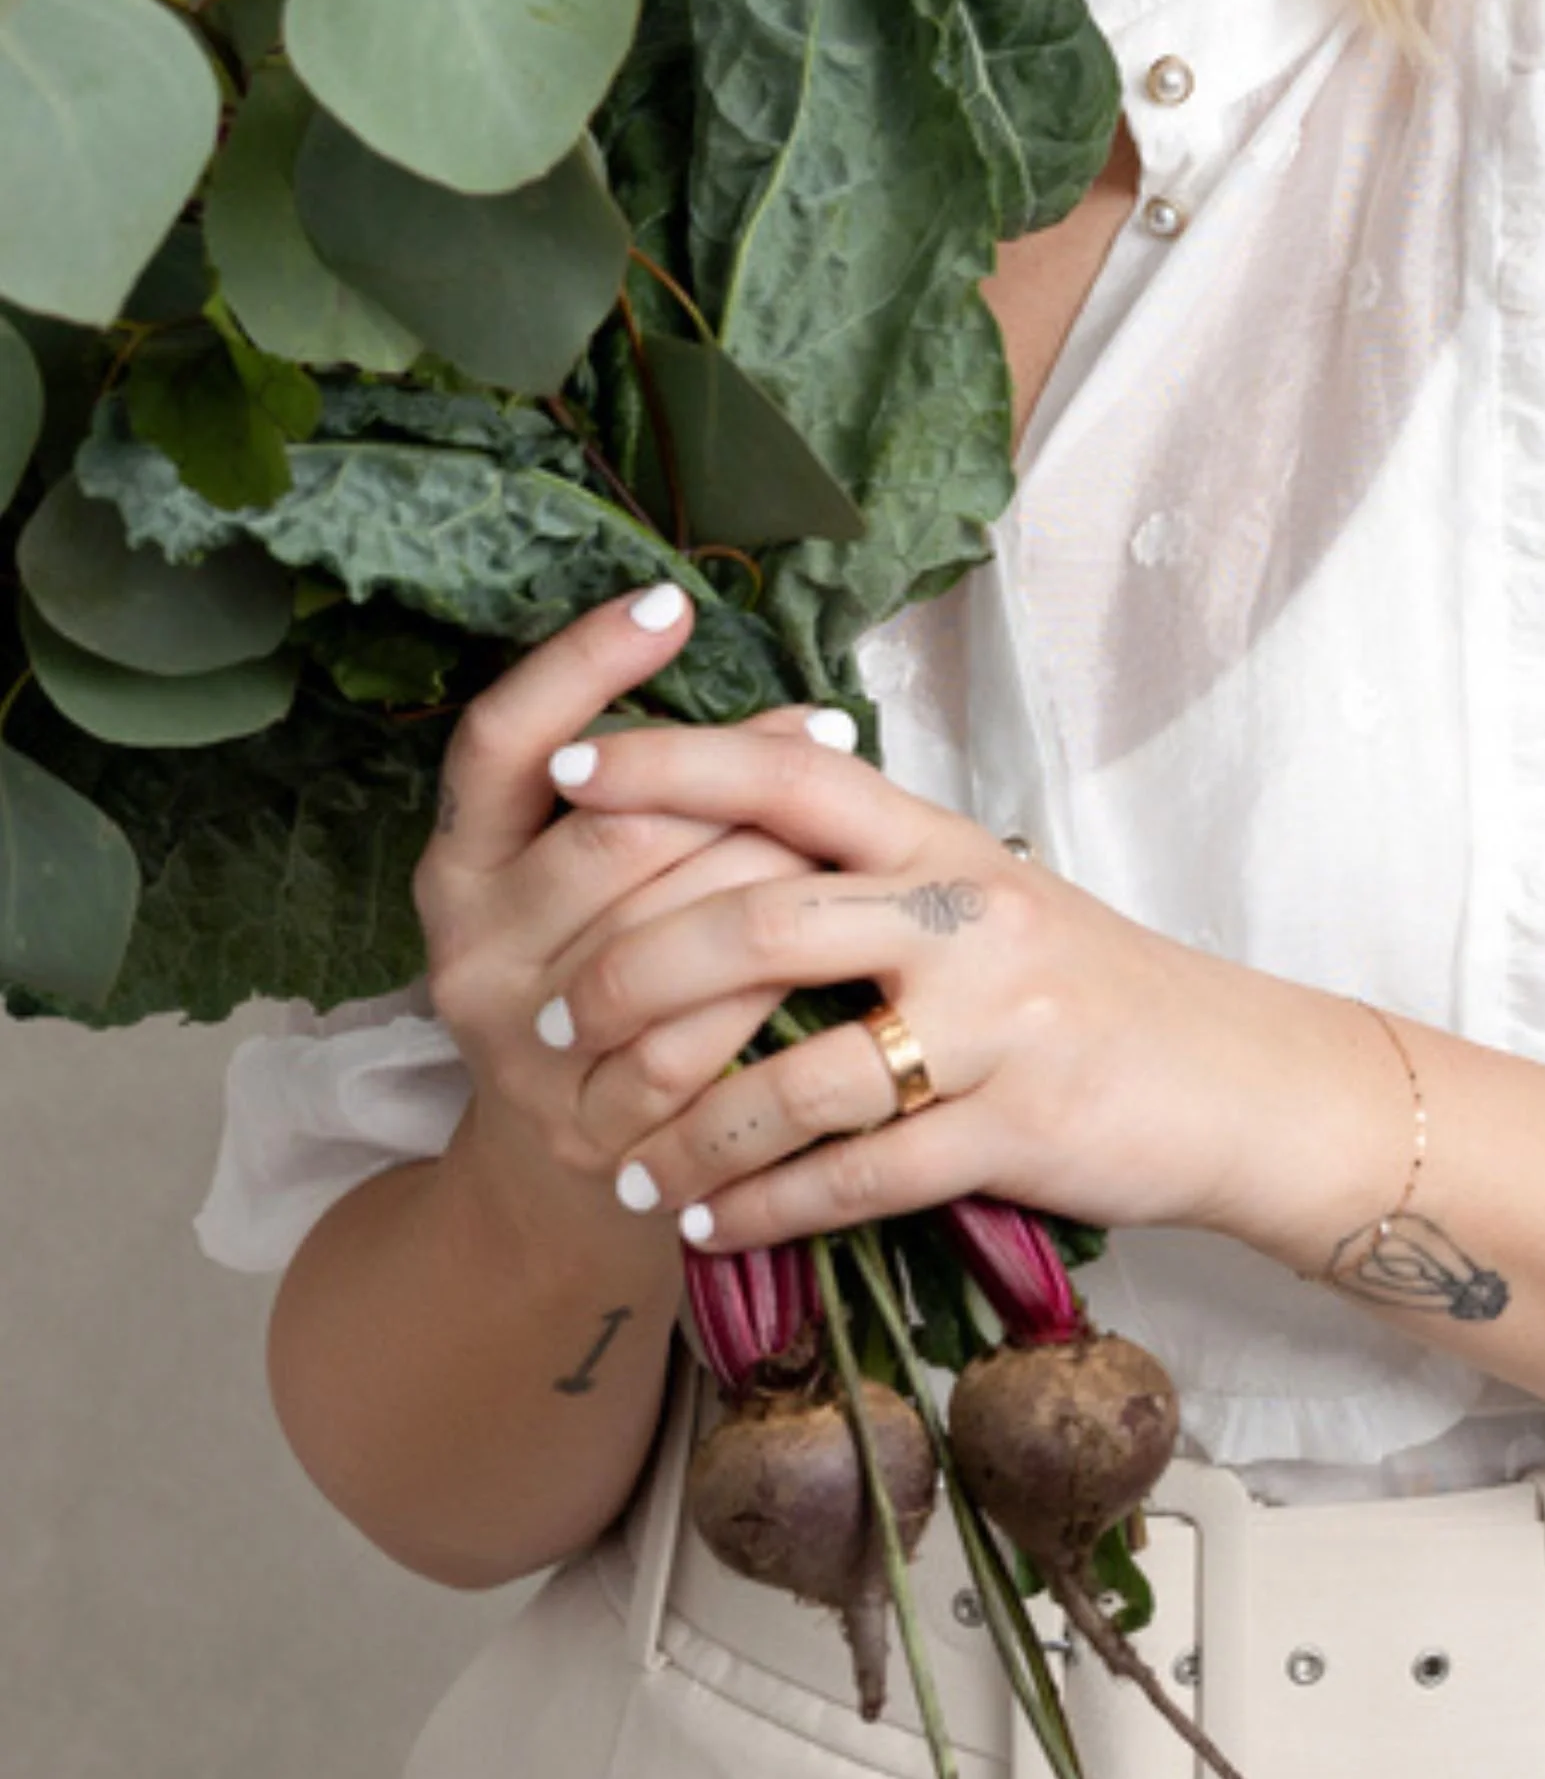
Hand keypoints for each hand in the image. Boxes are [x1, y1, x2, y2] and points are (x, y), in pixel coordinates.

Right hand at [412, 583, 841, 1242]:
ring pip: (666, 936)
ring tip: (850, 844)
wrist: (573, 1178)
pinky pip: (697, 1046)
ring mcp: (520, 1048)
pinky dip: (771, 1002)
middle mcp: (471, 950)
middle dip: (735, 784)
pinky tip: (829, 970)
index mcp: (461, 869)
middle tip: (826, 737)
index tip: (669, 600)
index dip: (578, 664)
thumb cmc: (616, 985)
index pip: (498, 742)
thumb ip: (653, 802)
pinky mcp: (584, 1130)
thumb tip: (793, 716)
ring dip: (772, 883)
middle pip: (616, 833)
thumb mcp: (590, 888)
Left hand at [524, 718, 1352, 1259]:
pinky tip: (710, 1223)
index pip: (790, 773)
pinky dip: (765, 1207)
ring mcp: (993, 1025)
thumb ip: (865, 864)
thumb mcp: (980, 892)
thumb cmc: (1080, 982)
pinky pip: (855, 1178)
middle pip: (760, 922)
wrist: (1233, 1077)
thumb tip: (718, 820)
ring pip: (794, 1076)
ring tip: (626, 1164)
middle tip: (551, 1022)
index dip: (673, 766)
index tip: (567, 769)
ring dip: (688, 1131)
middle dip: (630, 977)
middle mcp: (965, 915)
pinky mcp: (1012, 1131)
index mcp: (943, 840)